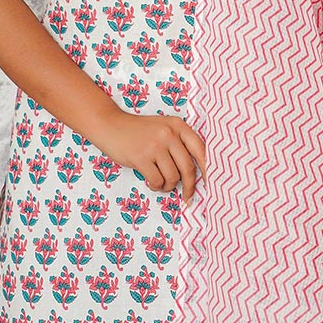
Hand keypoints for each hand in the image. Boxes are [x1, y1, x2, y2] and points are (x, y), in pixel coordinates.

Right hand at [90, 107, 206, 206]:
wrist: (112, 126)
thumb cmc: (140, 132)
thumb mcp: (163, 129)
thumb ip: (180, 144)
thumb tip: (198, 172)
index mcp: (178, 125)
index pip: (201, 149)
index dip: (207, 168)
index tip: (211, 183)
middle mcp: (169, 133)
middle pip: (188, 168)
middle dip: (189, 186)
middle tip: (188, 197)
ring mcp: (155, 145)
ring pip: (173, 177)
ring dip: (168, 186)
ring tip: (160, 181)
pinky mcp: (141, 157)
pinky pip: (157, 181)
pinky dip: (156, 186)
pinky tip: (151, 180)